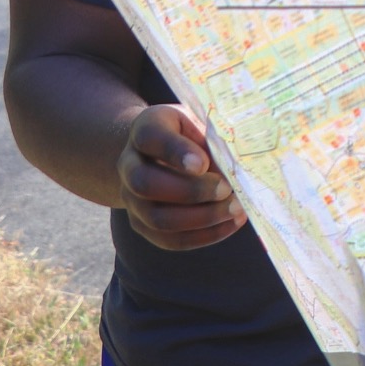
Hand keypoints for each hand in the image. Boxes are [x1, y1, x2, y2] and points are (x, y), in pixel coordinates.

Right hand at [118, 104, 244, 250]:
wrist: (157, 155)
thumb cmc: (188, 137)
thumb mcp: (198, 125)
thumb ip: (210, 142)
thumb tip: (234, 170)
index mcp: (145, 131)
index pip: (150, 137)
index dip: (176, 151)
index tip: (202, 163)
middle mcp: (128, 166)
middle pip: (146, 184)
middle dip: (191, 191)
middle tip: (227, 189)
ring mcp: (131, 199)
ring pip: (157, 218)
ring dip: (202, 218)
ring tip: (236, 209)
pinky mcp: (142, 224)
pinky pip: (169, 240)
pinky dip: (203, 236)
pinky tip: (230, 223)